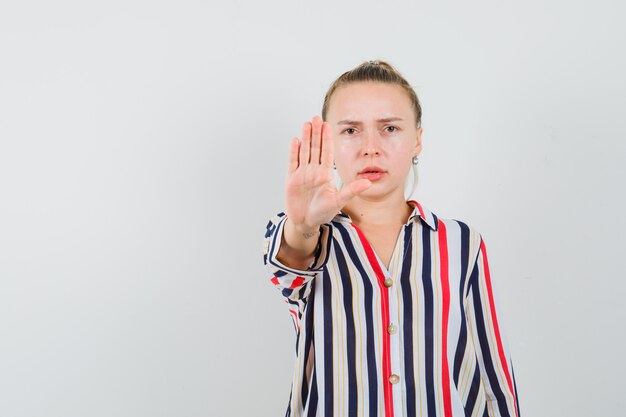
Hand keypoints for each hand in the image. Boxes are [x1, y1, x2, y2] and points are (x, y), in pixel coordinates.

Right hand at [284, 116, 371, 231]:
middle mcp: (314, 171)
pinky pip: (293, 162)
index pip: (327, 152)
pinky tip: (295, 140)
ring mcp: (302, 174)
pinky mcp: (291, 179)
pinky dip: (294, 151)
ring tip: (307, 124)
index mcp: (325, 174)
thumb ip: (352, 190)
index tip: (328, 125)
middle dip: (316, 133)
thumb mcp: (339, 201)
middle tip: (317, 118)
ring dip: (305, 138)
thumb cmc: (323, 213)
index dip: (327, 138)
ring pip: (304, 151)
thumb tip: (368, 182)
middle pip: (315, 148)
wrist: (306, 222)